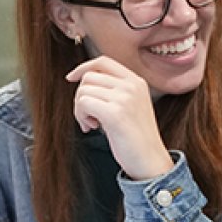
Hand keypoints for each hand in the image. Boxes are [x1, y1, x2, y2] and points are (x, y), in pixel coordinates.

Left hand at [66, 56, 173, 179]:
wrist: (150, 160)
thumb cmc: (137, 138)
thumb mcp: (131, 106)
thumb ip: (114, 91)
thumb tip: (84, 83)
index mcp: (137, 82)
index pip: (103, 61)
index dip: (83, 67)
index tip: (71, 78)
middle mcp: (132, 86)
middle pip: (89, 77)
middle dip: (81, 96)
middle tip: (88, 116)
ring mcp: (124, 98)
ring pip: (83, 91)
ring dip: (80, 109)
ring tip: (92, 124)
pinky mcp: (115, 113)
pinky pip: (84, 103)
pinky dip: (81, 116)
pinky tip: (92, 127)